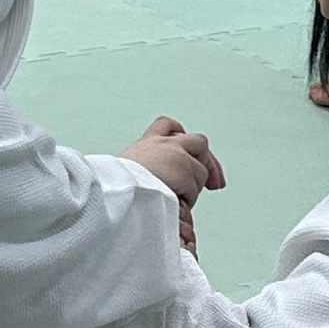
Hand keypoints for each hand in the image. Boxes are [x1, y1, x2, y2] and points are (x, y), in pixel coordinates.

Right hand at [126, 116, 223, 252]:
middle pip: (199, 142)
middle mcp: (163, 143)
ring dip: (193, 187)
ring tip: (174, 200)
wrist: (112, 190)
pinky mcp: (184, 168)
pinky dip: (189, 197)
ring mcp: (176, 153)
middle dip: (209, 162)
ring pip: (200, 170)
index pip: (168, 126)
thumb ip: (148, 174)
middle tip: (215, 184)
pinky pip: (196, 186)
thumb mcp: (126, 174)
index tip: (190, 153)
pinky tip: (173, 202)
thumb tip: (164, 194)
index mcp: (146, 143)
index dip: (183, 137)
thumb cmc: (114, 188)